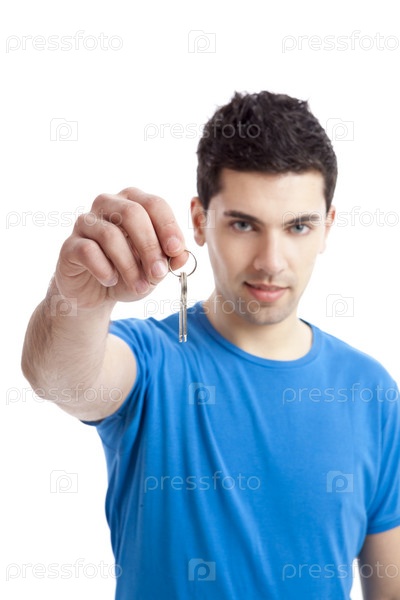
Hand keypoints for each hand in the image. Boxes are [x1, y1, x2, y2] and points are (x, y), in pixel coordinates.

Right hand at [54, 187, 186, 308]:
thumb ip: (170, 260)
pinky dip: (104, 269)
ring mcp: (86, 223)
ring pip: (110, 235)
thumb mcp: (155, 269)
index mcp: (134, 203)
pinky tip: (110, 280)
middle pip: (133, 214)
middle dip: (150, 247)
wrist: (95, 295)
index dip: (168, 227)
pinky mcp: (70, 245)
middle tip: (159, 274)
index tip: (176, 251)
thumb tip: (182, 255)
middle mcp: (108, 205)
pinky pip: (88, 251)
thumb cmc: (127, 273)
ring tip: (140, 287)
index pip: (154, 204)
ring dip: (129, 266)